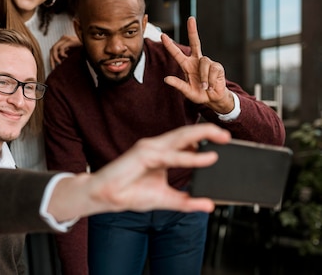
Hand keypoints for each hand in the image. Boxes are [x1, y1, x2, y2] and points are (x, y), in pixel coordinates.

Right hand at [48, 123, 230, 220]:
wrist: (107, 197)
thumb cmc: (131, 193)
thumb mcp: (166, 199)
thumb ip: (187, 201)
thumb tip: (209, 205)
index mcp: (161, 153)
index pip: (186, 141)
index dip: (204, 139)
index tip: (225, 143)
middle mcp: (156, 147)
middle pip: (186, 134)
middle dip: (208, 131)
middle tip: (227, 136)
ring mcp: (150, 148)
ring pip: (180, 138)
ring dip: (202, 135)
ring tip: (222, 138)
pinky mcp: (143, 154)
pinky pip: (171, 155)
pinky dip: (190, 157)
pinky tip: (206, 158)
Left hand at [49, 34, 81, 68]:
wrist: (91, 44)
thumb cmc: (82, 49)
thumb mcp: (72, 51)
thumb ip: (65, 54)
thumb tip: (58, 62)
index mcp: (63, 40)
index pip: (53, 49)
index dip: (51, 58)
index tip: (53, 67)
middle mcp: (63, 38)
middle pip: (52, 49)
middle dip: (52, 59)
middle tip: (54, 67)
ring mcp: (66, 38)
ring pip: (55, 48)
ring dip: (56, 57)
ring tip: (60, 63)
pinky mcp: (70, 40)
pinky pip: (61, 48)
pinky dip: (62, 54)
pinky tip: (66, 57)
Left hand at [161, 17, 233, 113]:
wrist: (213, 98)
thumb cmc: (199, 94)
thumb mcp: (187, 91)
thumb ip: (178, 85)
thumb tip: (166, 79)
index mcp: (187, 65)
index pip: (177, 53)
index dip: (170, 45)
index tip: (162, 35)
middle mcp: (197, 61)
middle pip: (195, 43)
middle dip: (193, 30)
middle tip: (191, 19)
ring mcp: (208, 63)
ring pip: (204, 63)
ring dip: (203, 77)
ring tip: (204, 87)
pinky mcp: (217, 66)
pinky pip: (212, 70)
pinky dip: (210, 80)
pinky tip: (210, 85)